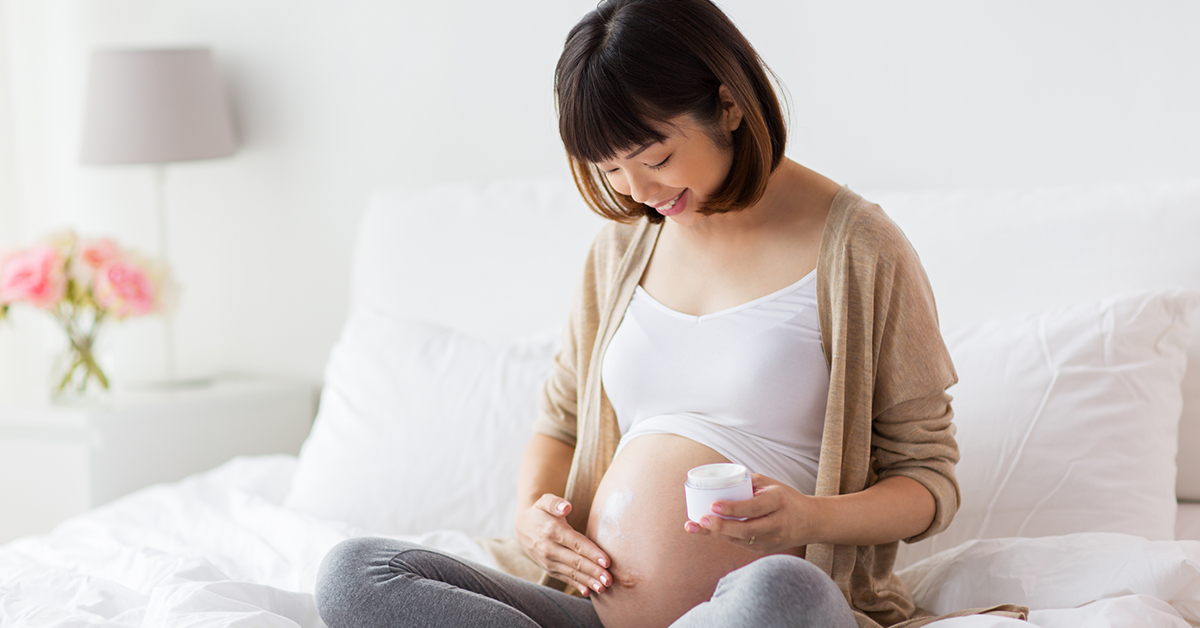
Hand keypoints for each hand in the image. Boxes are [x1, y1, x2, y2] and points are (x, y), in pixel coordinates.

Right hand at [514, 494, 612, 595]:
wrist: (522, 527)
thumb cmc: (540, 512)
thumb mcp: (545, 501)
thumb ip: (556, 503)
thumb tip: (566, 507)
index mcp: (552, 531)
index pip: (576, 544)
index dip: (592, 553)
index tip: (606, 561)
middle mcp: (549, 549)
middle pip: (576, 562)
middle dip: (593, 571)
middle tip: (609, 579)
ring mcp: (548, 561)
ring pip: (571, 573)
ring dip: (588, 581)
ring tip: (603, 588)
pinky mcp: (549, 569)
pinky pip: (564, 578)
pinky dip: (576, 585)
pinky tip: (588, 592)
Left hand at [682, 474, 814, 554]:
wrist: (809, 521)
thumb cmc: (785, 498)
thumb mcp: (771, 484)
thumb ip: (747, 481)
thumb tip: (719, 480)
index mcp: (779, 501)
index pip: (754, 507)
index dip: (733, 508)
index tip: (713, 504)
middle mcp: (777, 523)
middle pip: (746, 529)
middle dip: (721, 526)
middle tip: (700, 519)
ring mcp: (772, 539)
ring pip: (741, 540)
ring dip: (716, 534)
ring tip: (694, 526)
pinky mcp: (766, 549)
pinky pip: (741, 544)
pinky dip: (723, 537)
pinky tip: (706, 531)